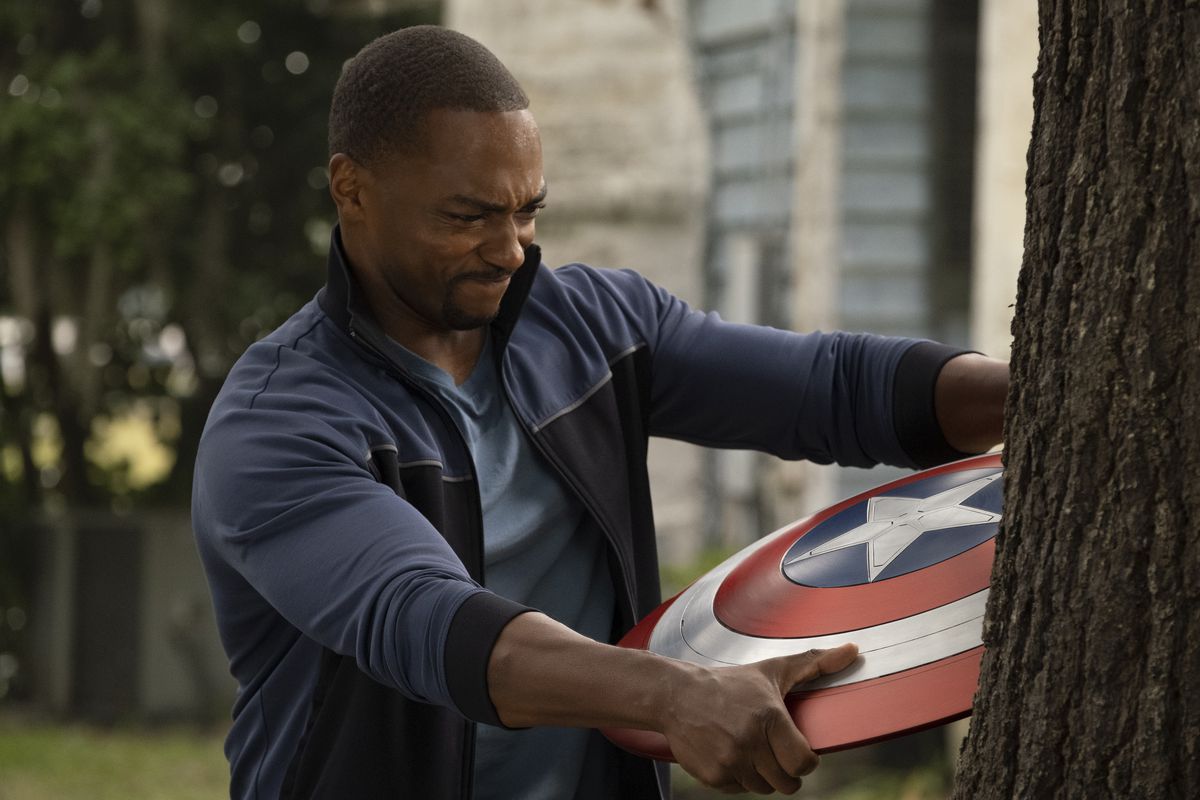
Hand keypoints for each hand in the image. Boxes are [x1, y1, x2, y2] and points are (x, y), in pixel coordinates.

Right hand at [660, 643, 858, 794]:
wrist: (677, 694)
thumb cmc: (730, 683)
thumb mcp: (773, 670)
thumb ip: (815, 663)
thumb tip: (853, 650)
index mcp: (770, 717)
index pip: (804, 763)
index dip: (805, 761)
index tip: (798, 751)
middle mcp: (750, 741)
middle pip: (786, 783)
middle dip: (785, 771)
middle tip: (773, 752)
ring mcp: (730, 761)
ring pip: (764, 788)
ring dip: (761, 775)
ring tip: (750, 749)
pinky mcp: (713, 776)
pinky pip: (739, 790)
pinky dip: (738, 778)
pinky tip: (730, 753)